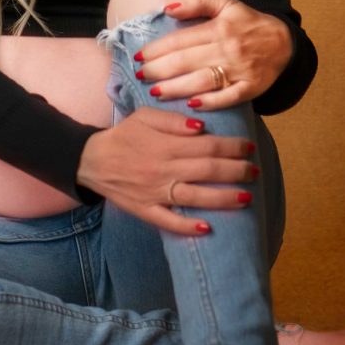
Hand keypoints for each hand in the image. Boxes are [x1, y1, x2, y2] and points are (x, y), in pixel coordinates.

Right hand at [77, 107, 259, 235]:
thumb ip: (173, 120)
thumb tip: (202, 127)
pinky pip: (168, 222)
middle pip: (208, 171)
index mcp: (166, 145)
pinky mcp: (145, 210)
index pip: (208, 146)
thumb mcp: (145, 116)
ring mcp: (154, 193)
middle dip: (237, 171)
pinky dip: (187, 227)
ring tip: (246, 197)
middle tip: (254, 171)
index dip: (232, 147)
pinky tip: (207, 228)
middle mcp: (163, 170)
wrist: (90, 159)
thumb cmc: (123, 135)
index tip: (249, 147)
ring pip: (195, 197)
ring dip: (223, 198)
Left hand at [133, 0, 293, 110]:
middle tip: (140, 76)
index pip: (180, 40)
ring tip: (155, 92)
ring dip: (176, 88)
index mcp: (218, 28)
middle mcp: (227, 49)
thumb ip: (195, 3)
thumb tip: (166, 7)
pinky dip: (211, 102)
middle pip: (186, 61)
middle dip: (158, 70)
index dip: (156, 49)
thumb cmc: (248, 23)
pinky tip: (192, 105)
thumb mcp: (225, 4)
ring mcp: (239, 70)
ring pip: (202, 81)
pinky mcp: (251, 88)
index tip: (138, 57)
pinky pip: (229, 97)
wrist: (284, 43)